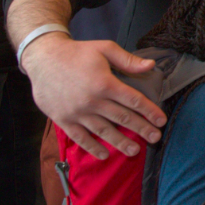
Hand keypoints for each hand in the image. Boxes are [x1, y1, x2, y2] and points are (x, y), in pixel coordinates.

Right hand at [20, 34, 166, 158]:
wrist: (43, 59)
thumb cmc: (77, 53)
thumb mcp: (105, 49)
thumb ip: (128, 60)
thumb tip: (151, 66)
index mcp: (105, 83)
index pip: (133, 100)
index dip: (149, 111)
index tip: (161, 121)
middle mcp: (92, 101)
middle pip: (122, 118)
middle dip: (141, 129)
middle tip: (156, 138)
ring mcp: (77, 112)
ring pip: (103, 131)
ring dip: (120, 142)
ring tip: (135, 151)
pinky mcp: (63, 120)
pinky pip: (80, 137)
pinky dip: (92, 147)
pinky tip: (104, 155)